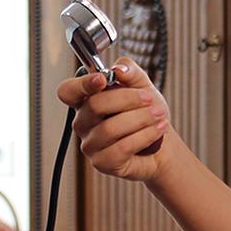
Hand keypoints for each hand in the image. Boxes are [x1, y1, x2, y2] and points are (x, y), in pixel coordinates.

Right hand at [57, 57, 170, 180]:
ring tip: (158, 115)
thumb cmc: (146, 113)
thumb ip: (130, 72)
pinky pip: (121, 148)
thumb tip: (119, 68)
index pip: (68, 91)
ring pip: (110, 128)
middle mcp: (83, 122)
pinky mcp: (102, 163)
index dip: (82, 84)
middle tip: (149, 98)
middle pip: (94, 105)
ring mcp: (90, 144)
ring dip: (140, 118)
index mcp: (86, 100)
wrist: (162, 143)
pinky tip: (157, 129)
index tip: (102, 79)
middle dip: (127, 99)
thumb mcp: (142, 86)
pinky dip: (144, 136)